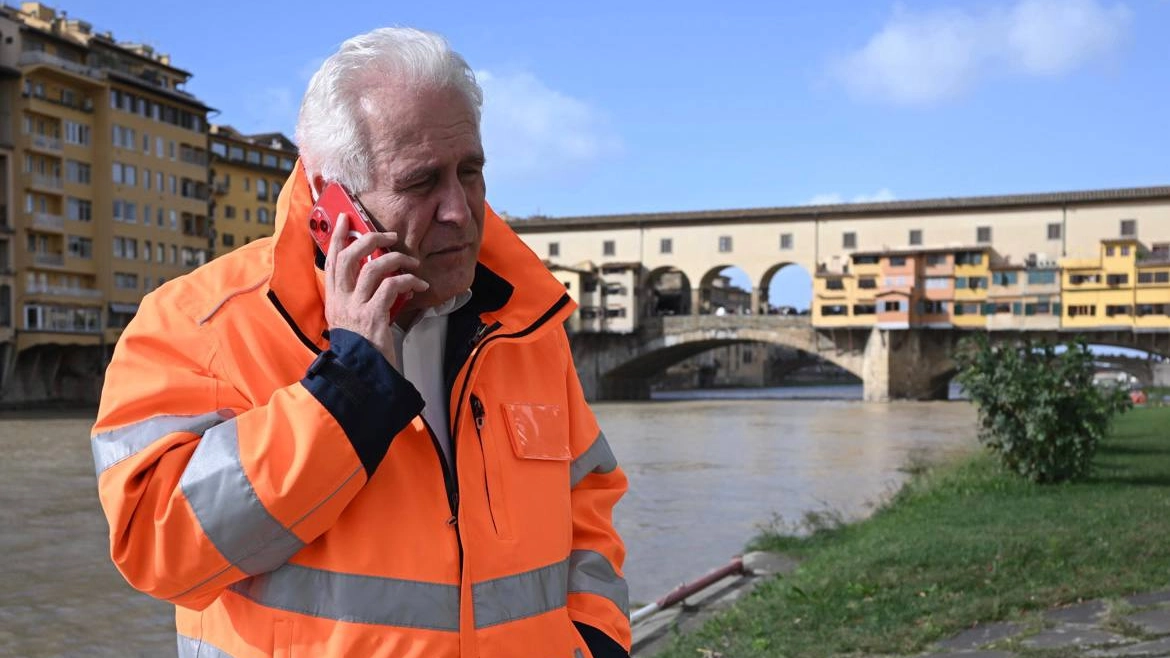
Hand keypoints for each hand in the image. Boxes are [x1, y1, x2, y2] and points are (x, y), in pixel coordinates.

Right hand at [323, 213, 428, 365]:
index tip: (345, 219)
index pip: (332, 260)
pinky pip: (391, 287)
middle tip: (388, 235)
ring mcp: (355, 308)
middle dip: (369, 239)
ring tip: (411, 261)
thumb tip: (378, 276)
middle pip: (349, 257)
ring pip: (372, 268)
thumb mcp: (353, 319)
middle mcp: (341, 300)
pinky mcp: (373, 316)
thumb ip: (359, 298)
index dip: (338, 237)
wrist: (361, 374)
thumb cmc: (362, 348)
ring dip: (395, 259)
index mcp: (335, 299)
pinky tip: (418, 285)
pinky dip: (408, 281)